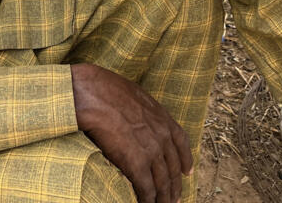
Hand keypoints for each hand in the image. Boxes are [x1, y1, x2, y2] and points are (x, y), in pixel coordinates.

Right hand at [71, 63, 191, 202]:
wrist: (94, 95)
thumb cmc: (107, 90)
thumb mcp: (136, 95)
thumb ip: (144, 112)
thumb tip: (139, 121)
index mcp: (163, 118)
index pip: (182, 142)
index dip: (186, 159)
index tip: (187, 172)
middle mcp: (162, 136)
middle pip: (173, 168)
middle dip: (174, 186)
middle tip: (175, 199)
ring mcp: (151, 151)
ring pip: (162, 182)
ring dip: (163, 198)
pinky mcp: (136, 164)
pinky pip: (146, 188)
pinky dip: (147, 200)